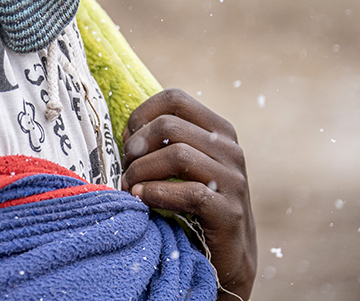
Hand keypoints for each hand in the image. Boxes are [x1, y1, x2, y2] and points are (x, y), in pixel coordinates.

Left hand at [121, 88, 256, 300]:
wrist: (225, 260)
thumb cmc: (192, 208)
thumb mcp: (182, 167)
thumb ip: (162, 142)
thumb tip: (125, 131)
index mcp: (219, 131)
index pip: (174, 99)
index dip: (142, 116)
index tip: (127, 142)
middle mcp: (231, 150)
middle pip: (169, 125)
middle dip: (137, 147)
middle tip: (125, 170)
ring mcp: (234, 181)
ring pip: (177, 154)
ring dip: (142, 171)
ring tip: (129, 187)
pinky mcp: (230, 212)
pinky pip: (189, 192)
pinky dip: (156, 193)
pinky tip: (142, 201)